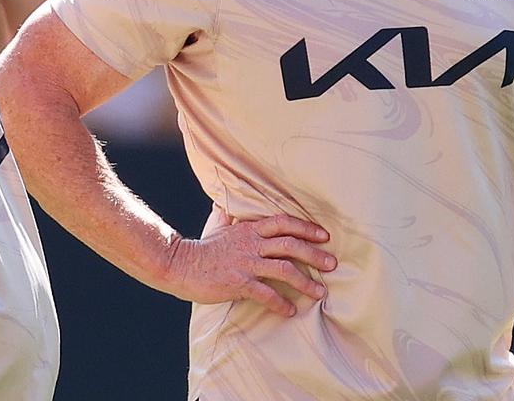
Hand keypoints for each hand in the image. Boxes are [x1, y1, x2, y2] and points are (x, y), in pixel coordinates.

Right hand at [162, 207, 336, 315]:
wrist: (180, 265)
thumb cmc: (202, 248)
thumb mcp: (218, 226)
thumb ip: (228, 215)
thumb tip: (227, 203)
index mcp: (248, 229)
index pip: (283, 223)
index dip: (305, 227)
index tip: (324, 236)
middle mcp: (251, 244)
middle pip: (290, 245)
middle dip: (314, 254)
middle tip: (332, 264)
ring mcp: (245, 263)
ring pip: (284, 269)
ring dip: (305, 281)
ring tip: (320, 292)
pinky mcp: (238, 283)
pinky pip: (266, 294)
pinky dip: (281, 303)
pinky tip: (291, 310)